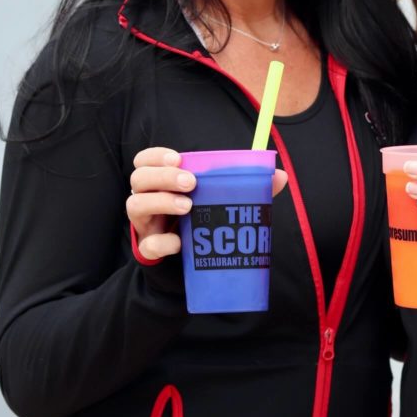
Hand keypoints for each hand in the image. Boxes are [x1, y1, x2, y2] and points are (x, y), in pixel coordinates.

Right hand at [127, 148, 287, 261]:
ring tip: (188, 206)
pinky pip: (148, 245)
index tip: (177, 158)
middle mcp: (147, 198)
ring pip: (135, 205)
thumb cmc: (201, 218)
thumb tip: (280, 176)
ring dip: (160, 202)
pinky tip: (179, 243)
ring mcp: (146, 224)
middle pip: (139, 178)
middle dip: (163, 177)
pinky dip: (162, 242)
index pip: (145, 160)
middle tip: (191, 182)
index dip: (156, 156)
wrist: (188, 260)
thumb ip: (246, 186)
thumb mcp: (218, 199)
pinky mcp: (150, 249)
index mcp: (161, 181)